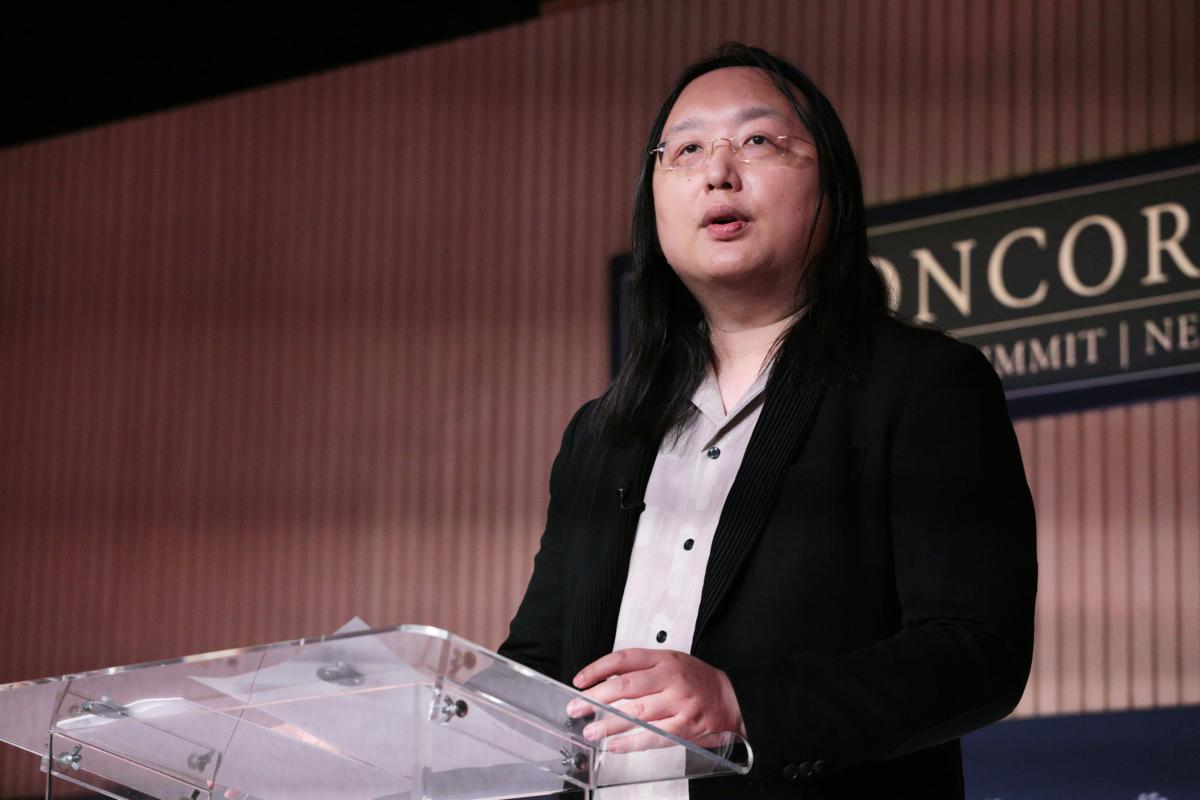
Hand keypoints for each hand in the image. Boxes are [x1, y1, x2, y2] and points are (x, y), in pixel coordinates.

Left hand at [565, 648, 744, 752]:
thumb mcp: (672, 663)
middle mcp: (671, 678)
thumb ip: (642, 670)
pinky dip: (631, 742)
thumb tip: (604, 682)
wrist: (734, 699)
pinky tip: (615, 745)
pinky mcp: (686, 726)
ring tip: (591, 730)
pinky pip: (653, 735)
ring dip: (609, 723)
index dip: (597, 669)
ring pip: (636, 712)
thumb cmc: (698, 682)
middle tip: (577, 707)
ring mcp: (679, 702)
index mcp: (665, 659)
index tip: (580, 680)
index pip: (623, 659)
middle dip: (596, 698)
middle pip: (625, 686)